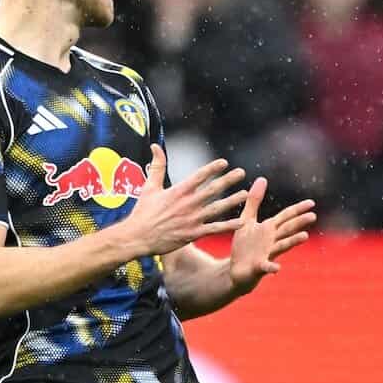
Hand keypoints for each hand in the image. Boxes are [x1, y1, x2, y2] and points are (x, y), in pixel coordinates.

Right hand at [121, 145, 250, 257]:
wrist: (138, 237)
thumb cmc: (142, 212)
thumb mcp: (149, 186)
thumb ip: (157, 166)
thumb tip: (155, 145)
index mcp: (178, 191)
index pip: (199, 176)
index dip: (212, 168)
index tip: (224, 162)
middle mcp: (187, 204)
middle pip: (212, 190)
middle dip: (228, 180)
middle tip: (241, 172)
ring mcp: (191, 219)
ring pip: (217, 208)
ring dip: (232, 201)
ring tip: (245, 194)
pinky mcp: (193, 234)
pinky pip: (214, 229)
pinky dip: (228, 226)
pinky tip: (241, 222)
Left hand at [226, 178, 316, 291]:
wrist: (234, 271)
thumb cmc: (243, 246)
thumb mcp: (247, 220)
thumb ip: (254, 201)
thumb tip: (262, 178)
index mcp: (269, 229)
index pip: (286, 217)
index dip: (298, 210)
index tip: (312, 202)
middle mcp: (271, 241)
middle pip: (287, 230)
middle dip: (299, 223)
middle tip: (313, 216)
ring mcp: (266, 254)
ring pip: (281, 247)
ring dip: (292, 241)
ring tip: (304, 236)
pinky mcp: (258, 268)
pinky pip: (265, 267)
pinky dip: (271, 268)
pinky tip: (277, 268)